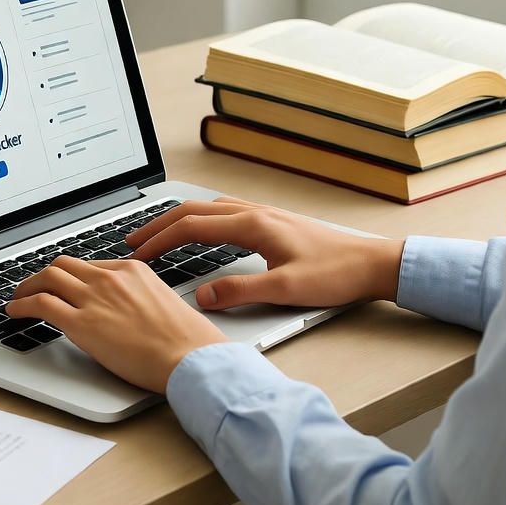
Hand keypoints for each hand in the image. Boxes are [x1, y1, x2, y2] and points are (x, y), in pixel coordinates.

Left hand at [6, 257, 227, 392]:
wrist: (191, 358)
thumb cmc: (187, 341)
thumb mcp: (164, 303)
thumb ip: (140, 298)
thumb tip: (126, 310)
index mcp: (133, 270)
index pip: (90, 266)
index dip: (71, 277)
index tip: (63, 286)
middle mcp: (110, 278)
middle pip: (64, 265)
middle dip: (44, 275)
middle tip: (33, 287)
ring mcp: (94, 298)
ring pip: (47, 278)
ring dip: (27, 287)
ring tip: (18, 298)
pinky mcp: (82, 323)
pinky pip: (41, 304)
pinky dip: (22, 304)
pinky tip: (15, 311)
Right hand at [127, 197, 404, 310]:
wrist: (373, 263)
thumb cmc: (336, 274)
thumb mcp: (286, 290)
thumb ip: (240, 292)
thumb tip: (202, 296)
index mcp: (252, 225)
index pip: (191, 226)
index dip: (159, 239)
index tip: (136, 252)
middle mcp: (255, 212)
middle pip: (193, 211)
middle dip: (159, 225)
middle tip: (132, 240)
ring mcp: (264, 214)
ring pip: (208, 209)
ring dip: (179, 219)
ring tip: (158, 234)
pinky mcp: (273, 221)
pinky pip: (224, 213)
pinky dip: (201, 219)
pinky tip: (202, 232)